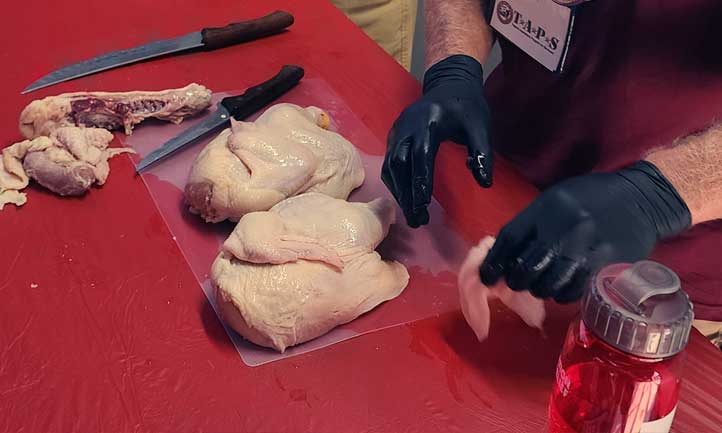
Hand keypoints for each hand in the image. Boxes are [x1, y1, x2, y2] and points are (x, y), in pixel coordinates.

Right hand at [382, 55, 491, 227]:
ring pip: (391, 166)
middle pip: (400, 165)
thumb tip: (484, 183)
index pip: (421, 156)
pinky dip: (395, 182)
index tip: (423, 207)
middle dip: (407, 194)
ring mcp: (397, 130)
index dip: (420, 183)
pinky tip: (404, 198)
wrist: (449, 82)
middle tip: (417, 220)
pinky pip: (389, 162)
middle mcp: (407, 126)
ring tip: (411, 214)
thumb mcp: (481, 126)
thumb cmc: (467, 106)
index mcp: (428, 122)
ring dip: (399, 192)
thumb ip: (482, 153)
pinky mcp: (393, 135)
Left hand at [479, 161, 690, 302]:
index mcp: (548, 207)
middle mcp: (565, 226)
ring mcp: (587, 247)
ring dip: (540, 289)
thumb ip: (532, 225)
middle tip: (518, 282)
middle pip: (526, 267)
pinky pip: (573, 290)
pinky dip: (562, 294)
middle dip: (516, 280)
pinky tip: (564, 287)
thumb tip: (504, 255)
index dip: (494, 262)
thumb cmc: (592, 199)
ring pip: (548, 284)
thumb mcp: (556, 201)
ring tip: (542, 284)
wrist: (642, 199)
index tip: (488, 276)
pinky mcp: (607, 265)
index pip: (510, 239)